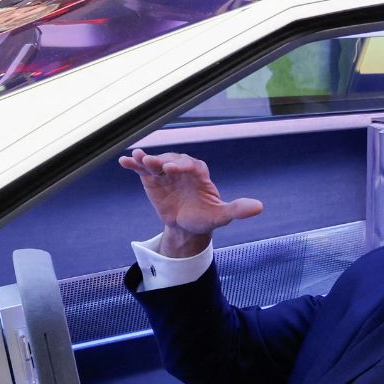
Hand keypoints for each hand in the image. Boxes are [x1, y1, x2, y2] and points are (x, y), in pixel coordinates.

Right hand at [118, 149, 263, 255]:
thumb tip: (259, 207)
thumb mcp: (221, 216)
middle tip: (155, 164)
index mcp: (199, 174)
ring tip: (137, 157)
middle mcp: (182, 169)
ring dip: (147, 159)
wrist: (187, 226)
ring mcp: (166, 172)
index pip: (192, 165)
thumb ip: (237, 209)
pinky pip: (142, 169)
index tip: (174, 170)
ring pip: (157, 161)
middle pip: (173, 160)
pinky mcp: (152, 178)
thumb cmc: (205, 218)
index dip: (183, 165)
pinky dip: (133, 164)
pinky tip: (124, 161)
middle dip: (164, 161)